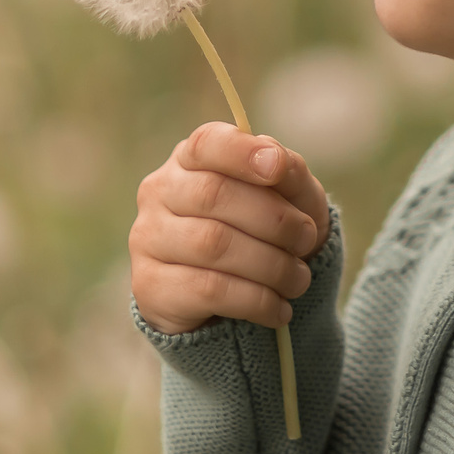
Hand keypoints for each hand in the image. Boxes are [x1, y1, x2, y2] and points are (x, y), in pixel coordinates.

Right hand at [131, 122, 331, 335]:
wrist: (233, 302)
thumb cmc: (264, 234)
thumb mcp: (290, 200)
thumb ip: (289, 174)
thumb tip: (276, 160)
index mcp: (190, 160)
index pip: (206, 143)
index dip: (241, 152)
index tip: (277, 168)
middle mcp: (160, 192)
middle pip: (214, 194)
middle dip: (274, 219)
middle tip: (306, 240)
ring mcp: (148, 238)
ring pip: (212, 245)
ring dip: (270, 265)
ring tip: (298, 279)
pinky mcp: (149, 286)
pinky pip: (208, 289)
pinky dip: (256, 300)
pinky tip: (279, 309)